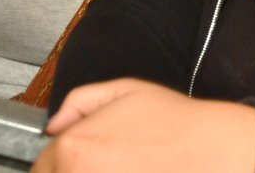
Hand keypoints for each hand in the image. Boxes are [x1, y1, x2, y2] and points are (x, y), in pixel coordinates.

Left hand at [32, 79, 254, 172]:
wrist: (212, 152)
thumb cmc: (174, 124)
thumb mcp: (124, 90)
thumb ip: (79, 101)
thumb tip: (55, 125)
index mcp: (75, 147)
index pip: (42, 166)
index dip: (57, 164)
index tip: (77, 163)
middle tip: (106, 166)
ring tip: (121, 169)